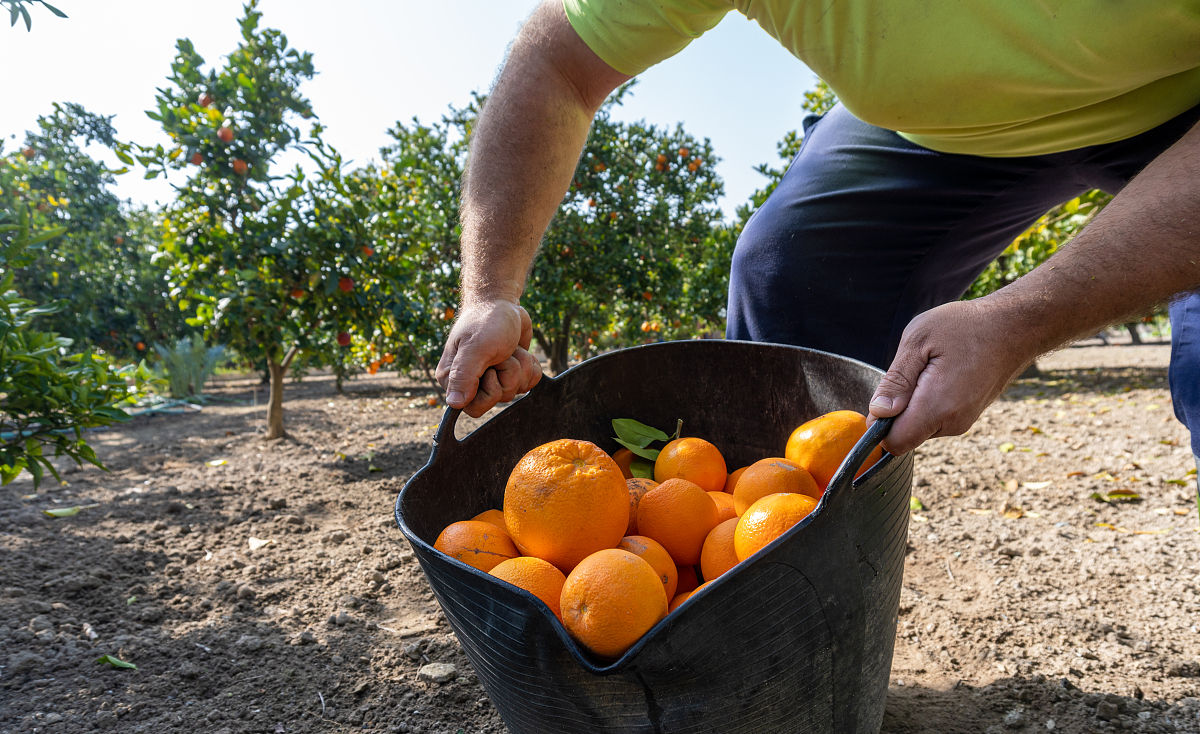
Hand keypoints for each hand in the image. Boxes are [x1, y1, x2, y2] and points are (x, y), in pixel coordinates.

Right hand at [435, 300, 542, 417]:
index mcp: (453, 379)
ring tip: (509, 347)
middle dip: (509, 372)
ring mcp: (492, 378)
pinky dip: (530, 365)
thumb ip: (464, 376)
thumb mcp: (476, 347)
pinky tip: (519, 350)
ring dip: (521, 365)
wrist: (502, 303)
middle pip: (500, 398)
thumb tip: (454, 404)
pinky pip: (529, 383)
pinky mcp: (509, 373)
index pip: (475, 408)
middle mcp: (470, 383)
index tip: (490, 367)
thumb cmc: (485, 321)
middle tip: (501, 352)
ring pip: (517, 390)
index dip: (490, 389)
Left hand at [867, 299, 1033, 454]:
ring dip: (914, 403)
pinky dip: (929, 401)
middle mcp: (952, 423)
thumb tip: (877, 413)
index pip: (895, 443)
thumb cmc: (966, 326)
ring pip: (920, 426)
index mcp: (938, 408)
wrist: (1014, 326)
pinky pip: (935, 417)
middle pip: (906, 435)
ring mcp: (963, 421)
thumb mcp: (918, 341)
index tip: (886, 395)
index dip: (879, 426)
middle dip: (897, 410)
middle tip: (914, 371)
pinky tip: (943, 372)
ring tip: (932, 367)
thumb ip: (895, 381)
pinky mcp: (967, 415)